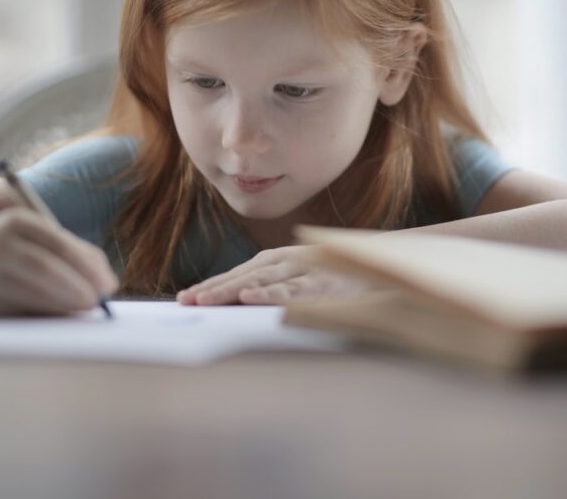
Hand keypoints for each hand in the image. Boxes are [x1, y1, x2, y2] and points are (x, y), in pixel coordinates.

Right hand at [0, 207, 118, 316]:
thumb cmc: (17, 250)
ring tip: (85, 308)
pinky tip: (62, 317)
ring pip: (31, 293)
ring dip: (64, 304)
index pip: (56, 243)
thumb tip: (108, 285)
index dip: (86, 265)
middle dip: (75, 286)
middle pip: (42, 267)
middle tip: (98, 302)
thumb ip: (76, 254)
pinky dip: (47, 316)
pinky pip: (22, 313)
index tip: (109, 284)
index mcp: (15, 222)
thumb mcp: (39, 240)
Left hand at [175, 245, 374, 305]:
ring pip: (261, 280)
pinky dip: (270, 293)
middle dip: (212, 289)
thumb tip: (241, 304)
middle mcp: (286, 261)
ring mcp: (303, 270)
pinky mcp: (322, 283)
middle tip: (185, 301)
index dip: (210, 285)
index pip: (237, 274)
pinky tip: (250, 298)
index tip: (184, 298)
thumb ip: (274, 287)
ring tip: (206, 300)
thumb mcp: (301, 277)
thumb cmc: (337, 275)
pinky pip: (292, 290)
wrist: (381, 265)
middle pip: (242, 276)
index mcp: (278, 260)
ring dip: (231, 290)